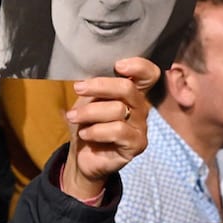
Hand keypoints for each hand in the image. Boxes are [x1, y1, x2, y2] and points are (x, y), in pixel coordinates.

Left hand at [61, 57, 159, 200]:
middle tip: (78, 88)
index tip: (117, 66)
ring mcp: (141, 127)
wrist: (82, 156)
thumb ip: (97, 87)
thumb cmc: (88, 124)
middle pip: (128, 88)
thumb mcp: (88, 100)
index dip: (139, 66)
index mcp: (132, 92)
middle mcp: (141, 107)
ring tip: (73, 117)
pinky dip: (96, 131)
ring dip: (89, 112)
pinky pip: (117, 131)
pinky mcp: (137, 144)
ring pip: (117, 109)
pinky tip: (85, 134)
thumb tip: (89, 74)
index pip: (149, 74)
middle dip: (99, 86)